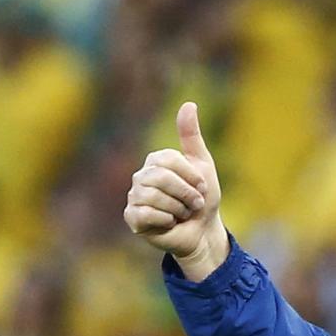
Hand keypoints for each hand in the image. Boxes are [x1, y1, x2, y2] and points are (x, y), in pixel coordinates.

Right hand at [124, 102, 228, 281]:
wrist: (202, 231)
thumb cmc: (202, 199)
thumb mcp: (203, 165)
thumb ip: (191, 136)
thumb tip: (188, 104)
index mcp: (156, 160)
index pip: (170, 160)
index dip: (191, 177)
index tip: (201, 187)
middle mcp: (141, 176)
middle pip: (162, 178)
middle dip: (186, 194)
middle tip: (194, 204)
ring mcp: (134, 196)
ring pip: (154, 197)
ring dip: (178, 208)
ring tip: (182, 213)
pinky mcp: (132, 217)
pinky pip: (147, 213)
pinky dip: (166, 219)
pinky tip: (169, 222)